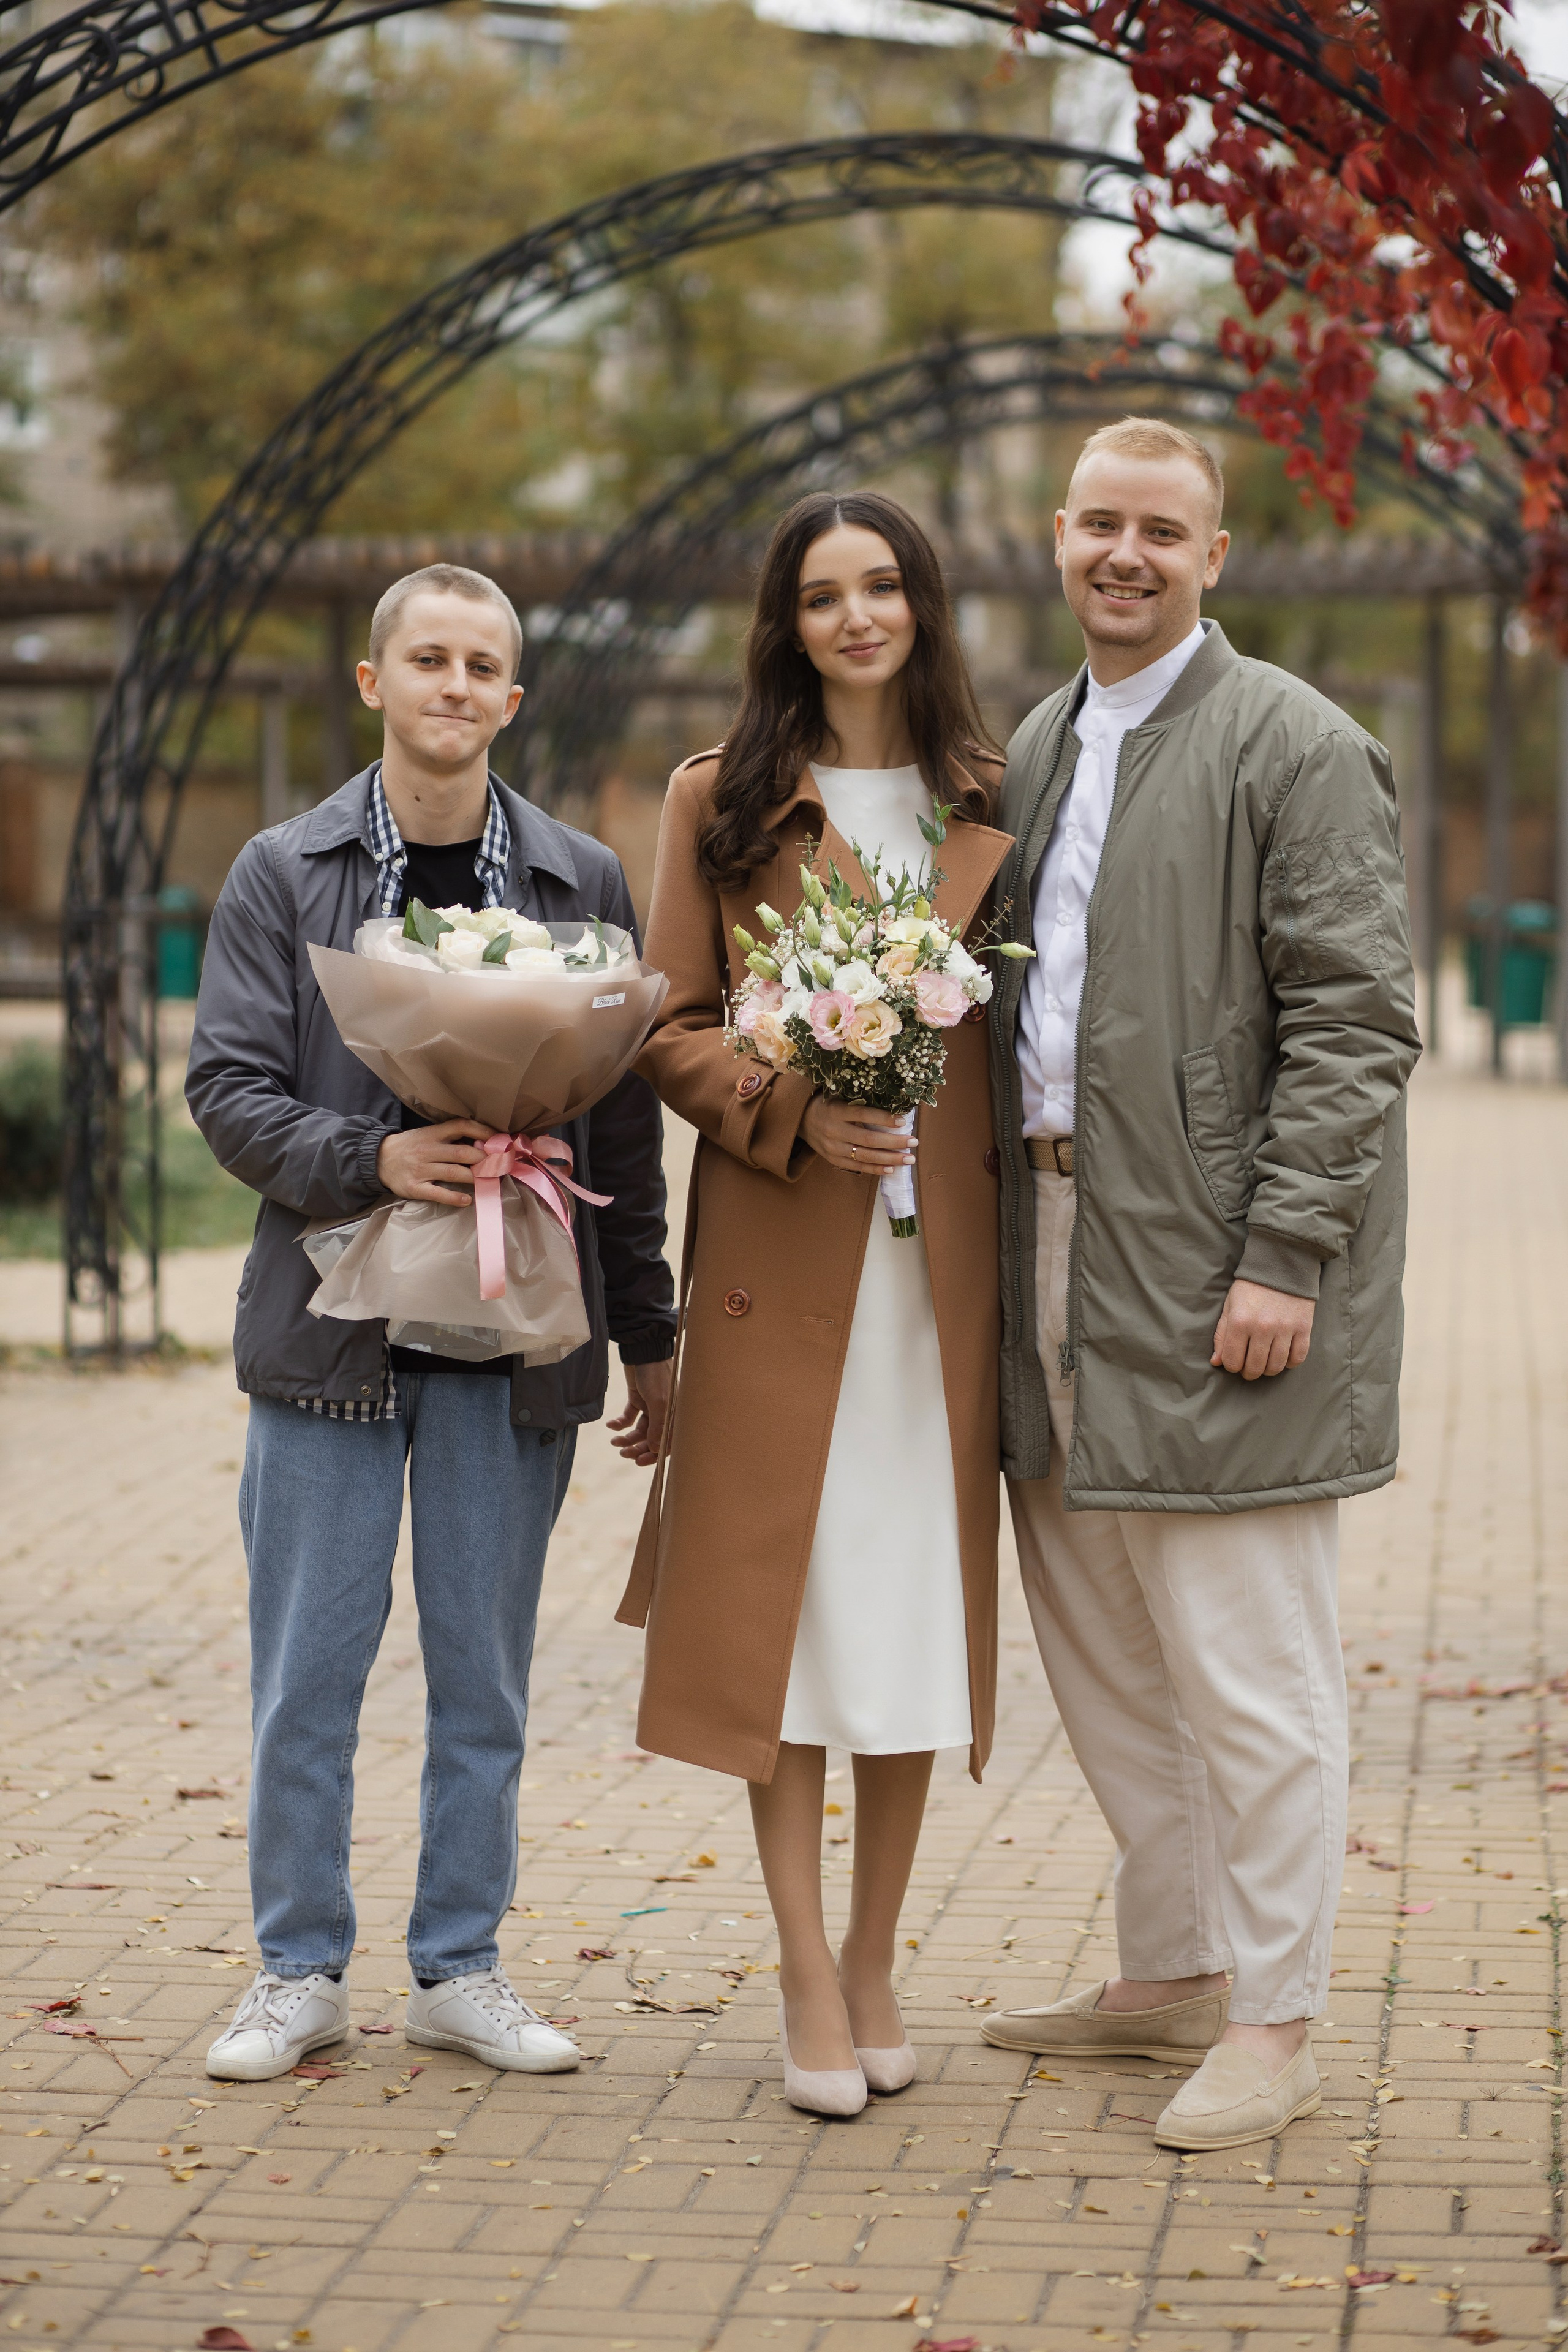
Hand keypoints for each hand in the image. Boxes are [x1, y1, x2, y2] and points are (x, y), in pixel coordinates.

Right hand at [377, 1118, 498, 1205]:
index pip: (461, 1126)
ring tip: (489, 1181)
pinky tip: (467, 1200)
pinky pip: (438, 1193)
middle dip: (484, 1160)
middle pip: (462, 1153)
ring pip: (454, 1173)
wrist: (377, 1159)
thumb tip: (482, 1143)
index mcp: (432, 1133)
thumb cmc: (409, 1146)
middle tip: (499, 1166)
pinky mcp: (415, 1187)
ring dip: (475, 1177)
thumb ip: (449, 1137)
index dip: (482, 1131)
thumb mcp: (426, 1134)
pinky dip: (454, 1198)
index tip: (498, 1140)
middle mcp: (428, 1150)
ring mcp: (421, 1169)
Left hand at [608, 1359, 672, 1466]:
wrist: (641, 1349)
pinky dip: (620, 1423)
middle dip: (637, 1448)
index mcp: (675, 1415)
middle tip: (623, 1453)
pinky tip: (611, 1425)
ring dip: (626, 1438)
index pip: (667, 1441)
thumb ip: (658, 1426)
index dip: (654, 1454)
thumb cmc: (655, 1374)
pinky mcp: (637, 1399)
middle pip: (652, 1439)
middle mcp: (664, 1413)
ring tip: (614, 1441)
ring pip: (639, 1431)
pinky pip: (629, 1417)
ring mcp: (650, 1406)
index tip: (639, 1461)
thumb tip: (656, 1450)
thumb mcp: (658, 1401)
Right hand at [801, 1096, 913, 1174]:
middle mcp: (834, 1130)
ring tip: (909, 1159)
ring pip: (865, 1156)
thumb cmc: (826, 1104)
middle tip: (913, 1142)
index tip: (903, 1121)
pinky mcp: (833, 1159)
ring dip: (890, 1158)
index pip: (864, 1114)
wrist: (801, 1120)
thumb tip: (892, 1104)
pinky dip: (875, 1169)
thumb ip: (859, 1100)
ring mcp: (833, 1147)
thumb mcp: (838, 1096)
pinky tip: (891, 1168)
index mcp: (836, 1111)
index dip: (884, 1118)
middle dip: (894, 1142)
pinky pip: (857, 1167)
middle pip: (868, 1139)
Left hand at [1210, 1278, 1314, 1380]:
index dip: (1232, 1366)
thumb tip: (1217, 1362)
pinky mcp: (1303, 1327)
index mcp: (1239, 1321)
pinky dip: (1290, 1363)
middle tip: (1249, 1366)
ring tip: (1265, 1362)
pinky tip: (1283, 1355)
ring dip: (1268, 1370)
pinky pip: (1298, 1358)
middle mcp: (1262, 1327)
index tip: (1235, 1361)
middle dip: (1249, 1372)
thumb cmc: (1251, 1287)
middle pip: (1254, 1368)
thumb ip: (1221, 1335)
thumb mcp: (1230, 1306)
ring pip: (1276, 1367)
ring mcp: (1285, 1328)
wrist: (1282, 1264)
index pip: (1232, 1361)